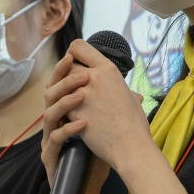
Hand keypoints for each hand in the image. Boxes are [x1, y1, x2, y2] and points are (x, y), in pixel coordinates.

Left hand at [43, 39, 149, 181]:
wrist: (130, 146)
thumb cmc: (134, 124)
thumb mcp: (130, 97)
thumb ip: (121, 88)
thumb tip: (125, 90)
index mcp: (108, 69)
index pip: (78, 46)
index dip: (73, 55)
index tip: (76, 65)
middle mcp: (94, 77)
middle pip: (67, 64)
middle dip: (66, 75)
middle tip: (71, 87)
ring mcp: (82, 93)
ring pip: (60, 84)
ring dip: (62, 92)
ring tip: (68, 102)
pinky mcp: (73, 111)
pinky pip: (59, 104)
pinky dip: (62, 110)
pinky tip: (68, 117)